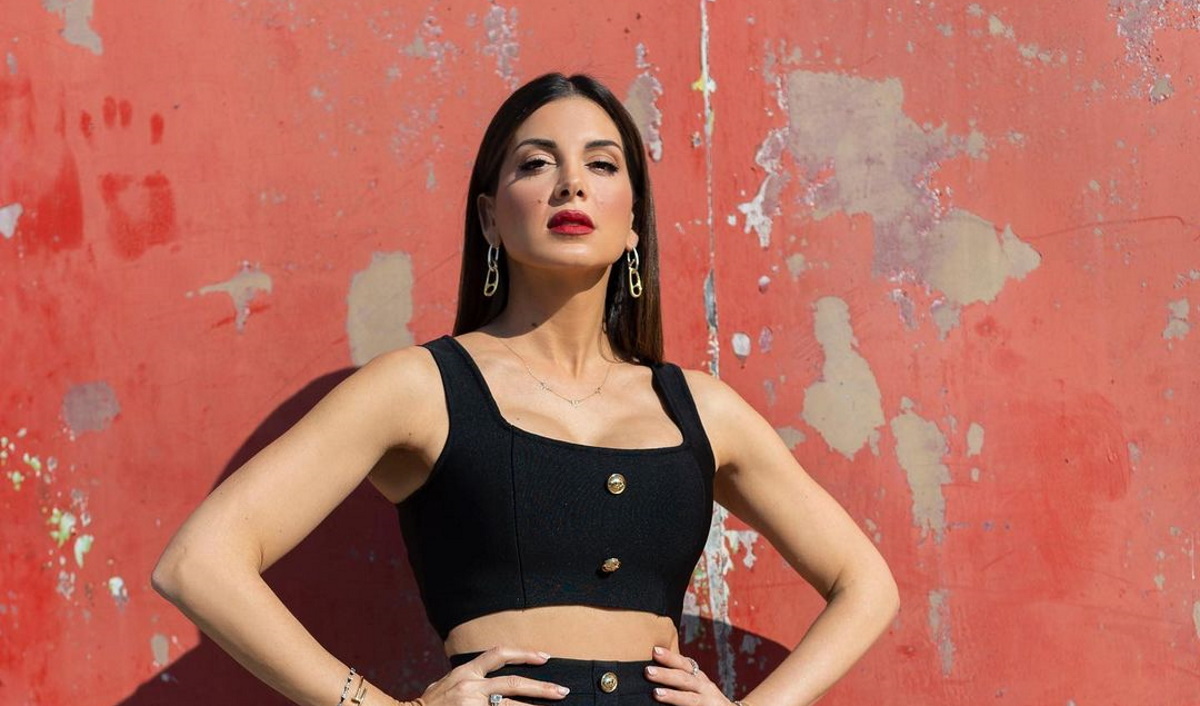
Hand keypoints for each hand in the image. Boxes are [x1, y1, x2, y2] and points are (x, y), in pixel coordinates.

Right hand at [413, 646, 570, 705]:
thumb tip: (491, 678)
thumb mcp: (447, 683)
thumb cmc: (430, 705)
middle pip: (513, 683)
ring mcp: (471, 704)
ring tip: (553, 704)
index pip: (499, 654)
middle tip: (562, 691)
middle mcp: (470, 686)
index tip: (544, 657)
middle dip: (541, 688)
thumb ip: (469, 677)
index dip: (523, 653)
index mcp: (465, 672)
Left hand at [643, 646, 732, 704]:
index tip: (654, 651)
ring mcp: (707, 703)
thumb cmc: (706, 699)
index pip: (684, 664)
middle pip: (684, 679)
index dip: (670, 657)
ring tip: (656, 694)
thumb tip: (651, 670)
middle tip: (648, 671)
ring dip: (673, 696)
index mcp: (699, 678)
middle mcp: (704, 689)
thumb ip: (682, 678)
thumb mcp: (698, 685)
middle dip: (666, 675)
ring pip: (689, 699)